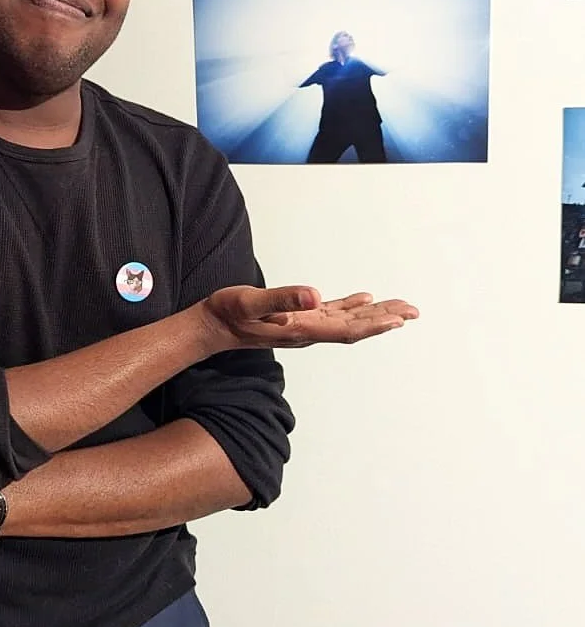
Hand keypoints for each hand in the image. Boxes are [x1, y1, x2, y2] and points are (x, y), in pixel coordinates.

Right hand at [201, 285, 417, 350]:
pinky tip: (365, 299)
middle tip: (414, 312)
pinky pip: (332, 313)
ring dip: (374, 315)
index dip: (373, 325)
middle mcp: (307, 330)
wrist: (212, 327)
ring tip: (401, 308)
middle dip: (385, 320)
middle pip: (354, 328)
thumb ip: (282, 299)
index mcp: (301, 329)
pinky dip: (352, 307)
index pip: (345, 330)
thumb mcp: (251, 302)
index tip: (398, 320)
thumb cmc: (227, 313)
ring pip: (348, 321)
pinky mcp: (298, 317)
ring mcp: (304, 325)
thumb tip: (315, 295)